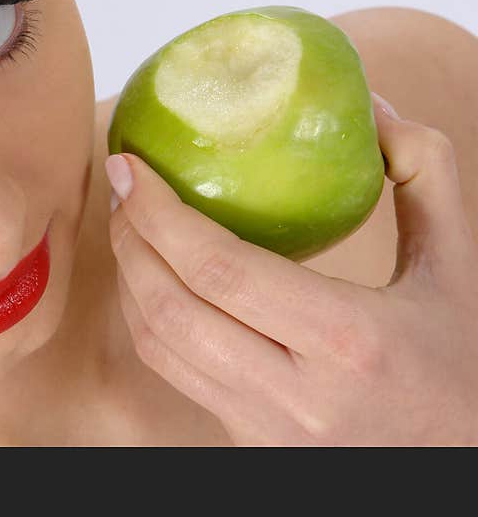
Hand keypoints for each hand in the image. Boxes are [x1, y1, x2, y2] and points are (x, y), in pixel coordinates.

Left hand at [106, 93, 477, 444]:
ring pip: (158, 345)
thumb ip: (426, 173)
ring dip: (129, 277)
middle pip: (171, 307)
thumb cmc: (458, 362)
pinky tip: (151, 279)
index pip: (218, 267)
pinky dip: (146, 318)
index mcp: (348, 339)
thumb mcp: (459, 264)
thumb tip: (374, 106)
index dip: (157, 212)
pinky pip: (172, 372)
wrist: (460, 462)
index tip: (130, 165)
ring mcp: (263, 426)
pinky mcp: (246, 440)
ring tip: (129, 225)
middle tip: (123, 187)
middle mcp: (294, 391)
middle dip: (130, 237)